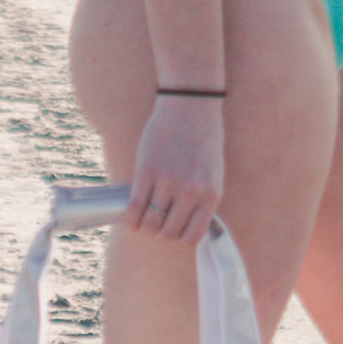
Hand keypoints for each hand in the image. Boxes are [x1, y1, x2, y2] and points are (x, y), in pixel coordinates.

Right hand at [127, 94, 224, 241]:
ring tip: (143, 220)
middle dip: (160, 232)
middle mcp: (191, 192)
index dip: (180, 237)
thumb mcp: (213, 173)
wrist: (191, 106)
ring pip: (151, 223)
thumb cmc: (203, 139)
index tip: (174, 230)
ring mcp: (168, 182)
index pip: (192, 236)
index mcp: (211, 194)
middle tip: (155, 224)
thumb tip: (184, 224)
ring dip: (145, 227)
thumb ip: (201, 198)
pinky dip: (130, 218)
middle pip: (169, 232)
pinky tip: (129, 219)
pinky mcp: (147, 171)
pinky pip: (135, 206)